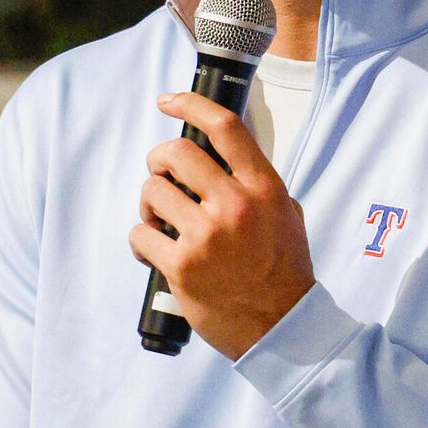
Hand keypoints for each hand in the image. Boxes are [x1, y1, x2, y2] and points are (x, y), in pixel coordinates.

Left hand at [130, 91, 315, 359]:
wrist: (281, 326)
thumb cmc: (283, 271)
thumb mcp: (286, 214)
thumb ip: (258, 183)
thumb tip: (226, 155)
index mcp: (263, 188)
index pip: (224, 127)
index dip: (190, 104)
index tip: (169, 101)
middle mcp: (235, 205)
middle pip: (176, 153)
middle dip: (159, 160)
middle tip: (161, 175)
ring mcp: (207, 235)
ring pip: (153, 191)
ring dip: (149, 203)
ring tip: (161, 220)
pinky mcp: (182, 265)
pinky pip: (141, 233)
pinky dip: (142, 240)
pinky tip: (154, 250)